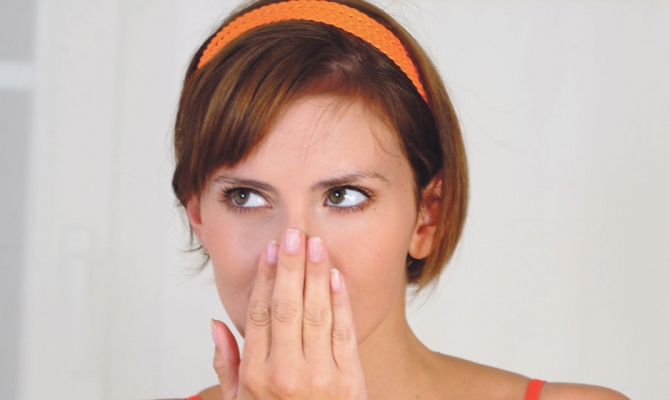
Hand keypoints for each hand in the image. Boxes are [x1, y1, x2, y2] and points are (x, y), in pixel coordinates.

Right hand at [210, 229, 367, 398]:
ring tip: (316, 245)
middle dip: (292, 266)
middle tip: (294, 234)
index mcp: (255, 376)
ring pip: (316, 313)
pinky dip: (341, 302)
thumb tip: (215, 325)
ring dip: (317, 275)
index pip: (260, 314)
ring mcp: (320, 376)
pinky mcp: (350, 379)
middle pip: (288, 307)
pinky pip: (344, 332)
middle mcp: (285, 373)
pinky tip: (336, 277)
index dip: (267, 278)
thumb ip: (225, 365)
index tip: (272, 251)